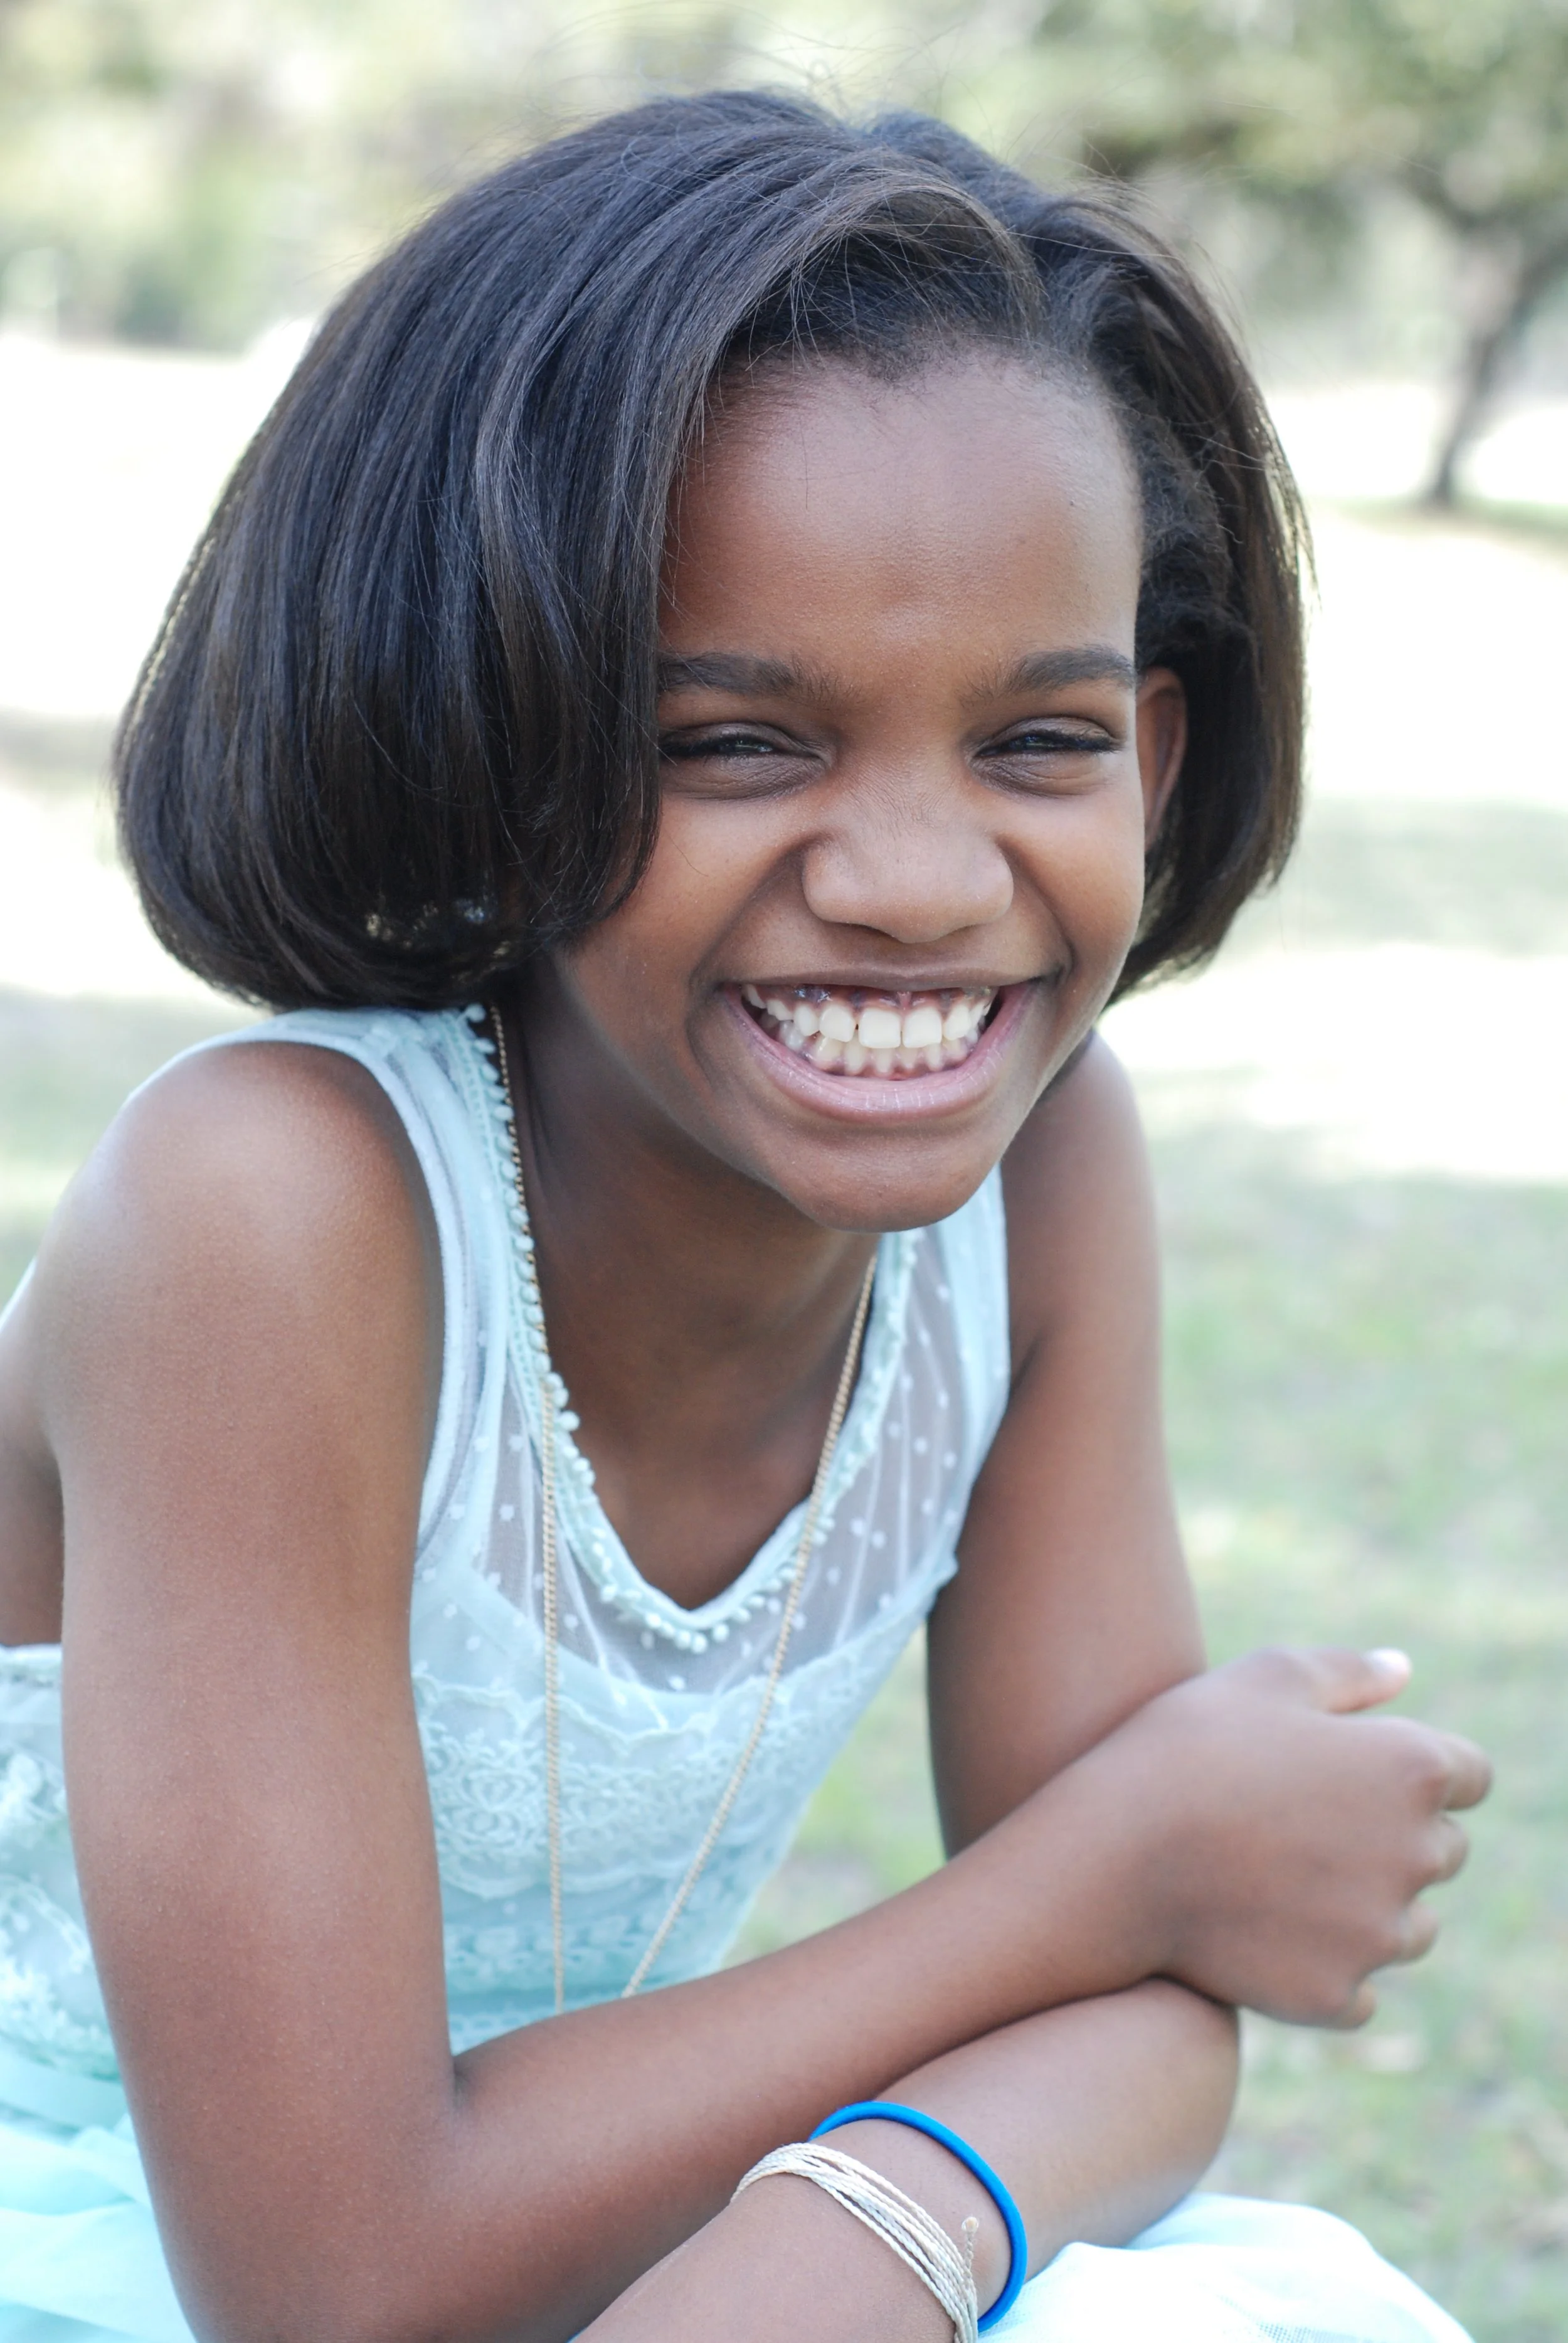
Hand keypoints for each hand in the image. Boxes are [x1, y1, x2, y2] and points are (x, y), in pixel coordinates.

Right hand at [1080, 1646, 1490, 2025]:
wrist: (1110, 1860)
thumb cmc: (1184, 1749)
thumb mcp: (1262, 1678)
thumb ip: (1347, 1672)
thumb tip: (1403, 1671)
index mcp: (1411, 1768)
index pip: (1469, 1775)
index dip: (1416, 1768)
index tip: (1354, 1771)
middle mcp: (1415, 1856)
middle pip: (1442, 1850)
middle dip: (1394, 1836)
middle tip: (1305, 1823)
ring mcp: (1378, 1935)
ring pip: (1411, 1927)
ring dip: (1371, 1908)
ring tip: (1284, 1881)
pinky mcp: (1336, 1996)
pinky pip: (1360, 1992)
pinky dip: (1327, 1971)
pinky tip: (1267, 1937)